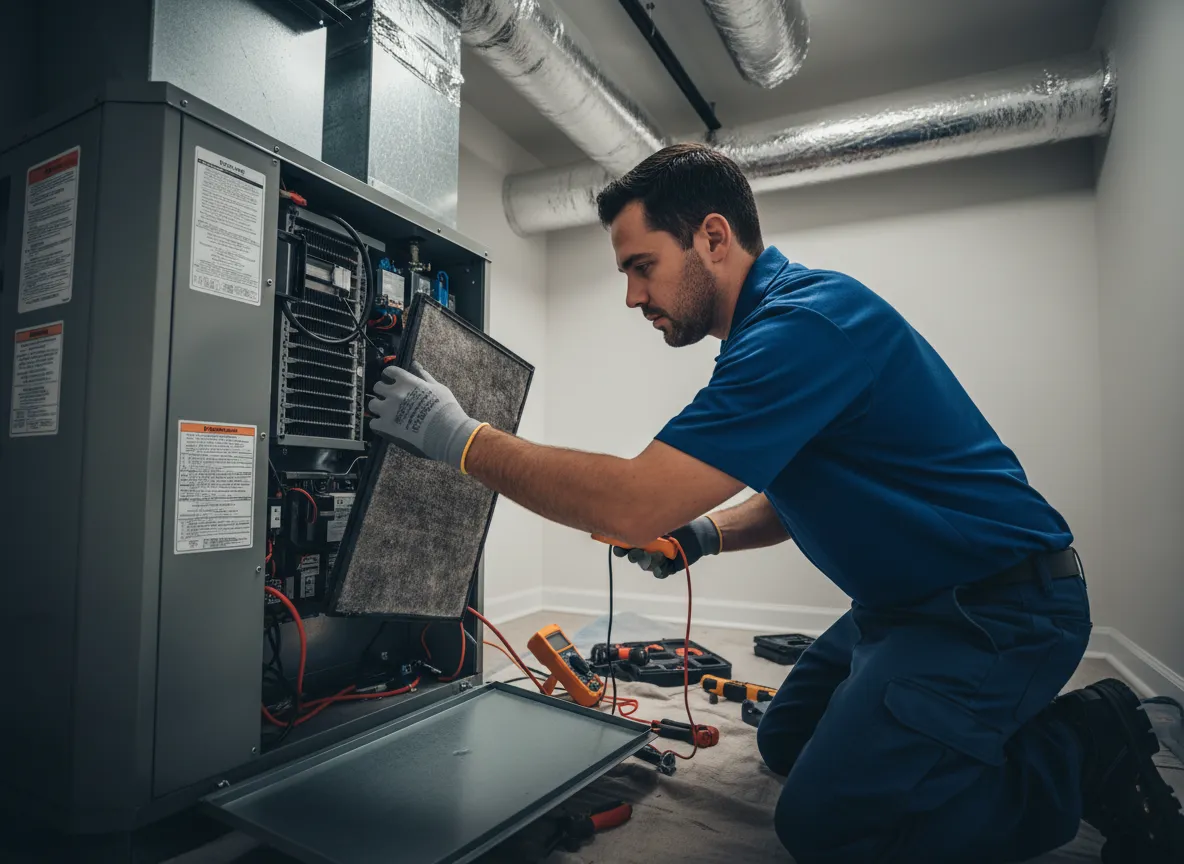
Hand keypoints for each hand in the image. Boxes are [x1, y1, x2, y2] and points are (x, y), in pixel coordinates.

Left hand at [367, 362, 483, 469]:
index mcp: (407, 381)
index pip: (389, 371)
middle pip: (377, 387)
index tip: (392, 380)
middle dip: (383, 391)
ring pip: (372, 404)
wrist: (446, 432)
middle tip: (391, 398)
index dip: (389, 376)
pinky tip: (387, 426)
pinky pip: (373, 423)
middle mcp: (394, 392)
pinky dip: (378, 424)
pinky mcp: (385, 426)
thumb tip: (415, 364)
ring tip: (387, 413)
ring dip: (378, 407)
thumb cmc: (446, 408)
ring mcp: (388, 409)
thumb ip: (423, 375)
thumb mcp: (438, 387)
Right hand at [613, 516, 720, 577]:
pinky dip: (658, 569)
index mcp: (643, 536)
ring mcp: (657, 559)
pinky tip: (660, 564)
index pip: (625, 543)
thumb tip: (632, 514)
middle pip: (633, 555)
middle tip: (635, 551)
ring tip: (654, 554)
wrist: (699, 533)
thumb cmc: (681, 523)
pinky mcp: (668, 568)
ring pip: (645, 564)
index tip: (618, 546)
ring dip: (647, 560)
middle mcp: (647, 548)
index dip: (619, 546)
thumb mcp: (663, 518)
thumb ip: (649, 520)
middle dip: (632, 554)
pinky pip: (659, 572)